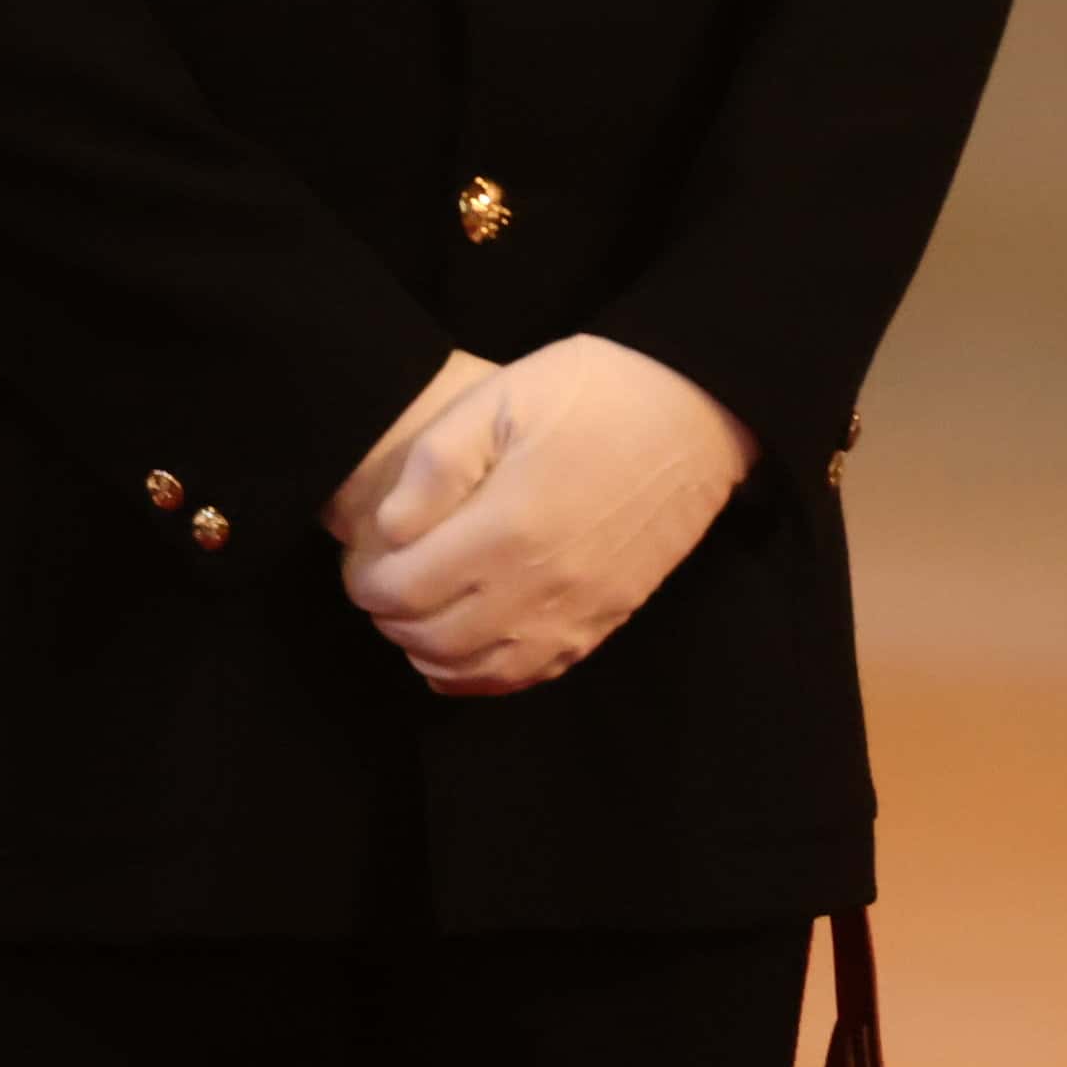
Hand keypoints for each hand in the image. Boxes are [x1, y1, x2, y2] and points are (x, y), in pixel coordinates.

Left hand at [338, 335, 754, 697]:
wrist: (701, 409)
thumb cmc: (597, 392)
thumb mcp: (501, 398)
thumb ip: (435, 465)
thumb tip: (390, 531)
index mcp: (506, 528)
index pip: (400, 592)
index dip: (365, 582)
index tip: (366, 561)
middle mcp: (539, 586)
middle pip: (430, 639)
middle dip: (391, 618)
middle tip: (388, 585)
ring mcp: (577, 610)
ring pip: (475, 670)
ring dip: (431, 650)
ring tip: (424, 613)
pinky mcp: (606, 618)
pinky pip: (529, 674)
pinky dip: (483, 674)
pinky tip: (469, 646)